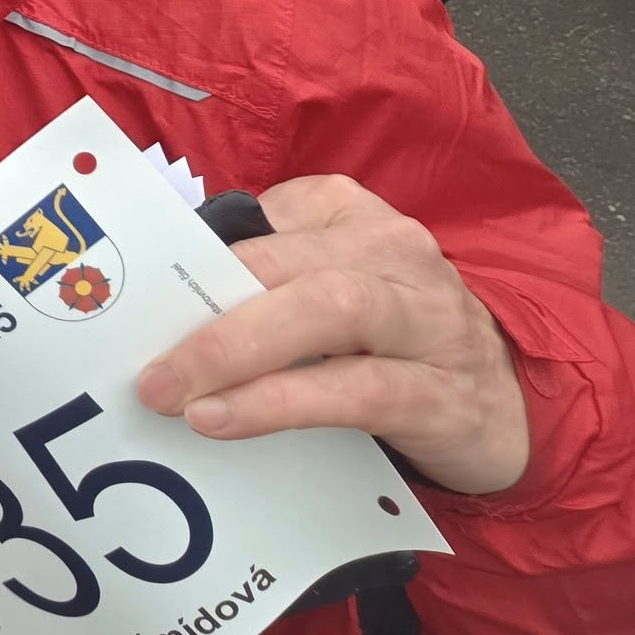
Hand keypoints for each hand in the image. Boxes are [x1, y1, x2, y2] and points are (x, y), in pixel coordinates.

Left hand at [135, 175, 529, 494]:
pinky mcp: (442, 391)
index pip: (256, 220)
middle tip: (143, 365)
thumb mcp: (325, 292)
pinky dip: (283, 403)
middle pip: (286, 265)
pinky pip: (356, 389)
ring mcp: (425, 317)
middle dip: (204, 311)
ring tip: (173, 393)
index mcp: (347, 213)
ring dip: (237, 351)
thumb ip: (257, 283)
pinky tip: (225, 421)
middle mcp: (393, 250)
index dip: (185, 254)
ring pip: (327, 310)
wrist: (506, 407)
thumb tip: (151, 305)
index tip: (128, 291)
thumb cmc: (386, 340)